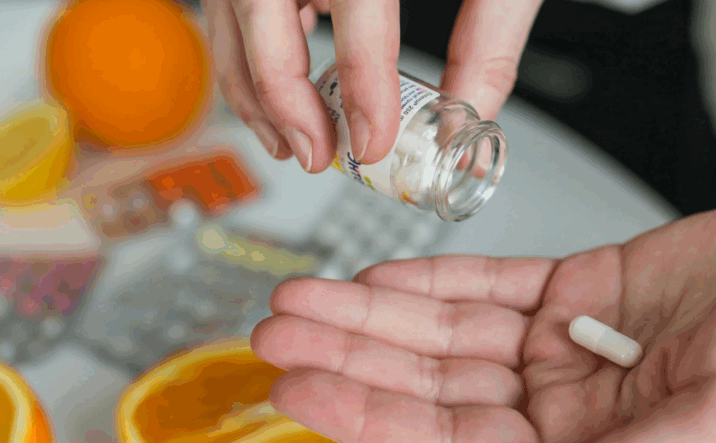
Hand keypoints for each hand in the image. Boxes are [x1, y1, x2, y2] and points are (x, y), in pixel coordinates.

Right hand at [202, 0, 542, 172]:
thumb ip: (490, 33)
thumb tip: (470, 110)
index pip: (358, 8)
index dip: (362, 89)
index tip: (373, 142)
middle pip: (263, 16)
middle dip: (286, 101)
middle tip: (321, 154)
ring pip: (229, 16)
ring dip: (254, 90)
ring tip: (292, 141)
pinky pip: (226, 4)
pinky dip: (244, 56)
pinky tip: (274, 92)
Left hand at [250, 194, 715, 442]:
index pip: (451, 441)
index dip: (370, 415)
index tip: (302, 385)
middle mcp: (565, 404)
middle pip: (431, 382)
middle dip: (353, 354)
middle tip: (279, 331)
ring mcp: (565, 345)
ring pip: (447, 330)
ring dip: (376, 312)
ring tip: (306, 296)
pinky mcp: (578, 288)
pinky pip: (490, 285)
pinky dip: (435, 279)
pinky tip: (383, 276)